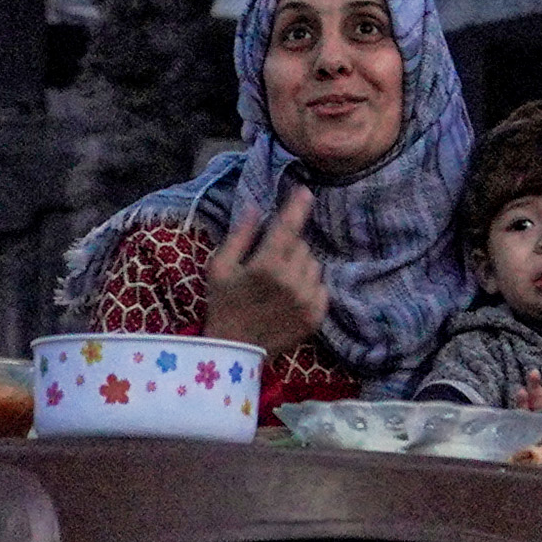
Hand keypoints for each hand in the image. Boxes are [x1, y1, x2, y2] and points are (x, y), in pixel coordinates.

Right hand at [200, 184, 327, 353]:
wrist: (234, 351)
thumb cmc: (223, 304)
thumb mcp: (220, 267)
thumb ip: (240, 235)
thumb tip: (256, 207)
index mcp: (266, 266)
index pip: (288, 227)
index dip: (298, 206)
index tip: (306, 190)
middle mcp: (292, 281)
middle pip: (301, 244)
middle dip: (288, 245)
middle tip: (269, 259)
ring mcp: (307, 300)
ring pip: (313, 263)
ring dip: (299, 264)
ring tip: (279, 280)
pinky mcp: (317, 316)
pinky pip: (321, 286)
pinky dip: (309, 285)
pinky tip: (291, 295)